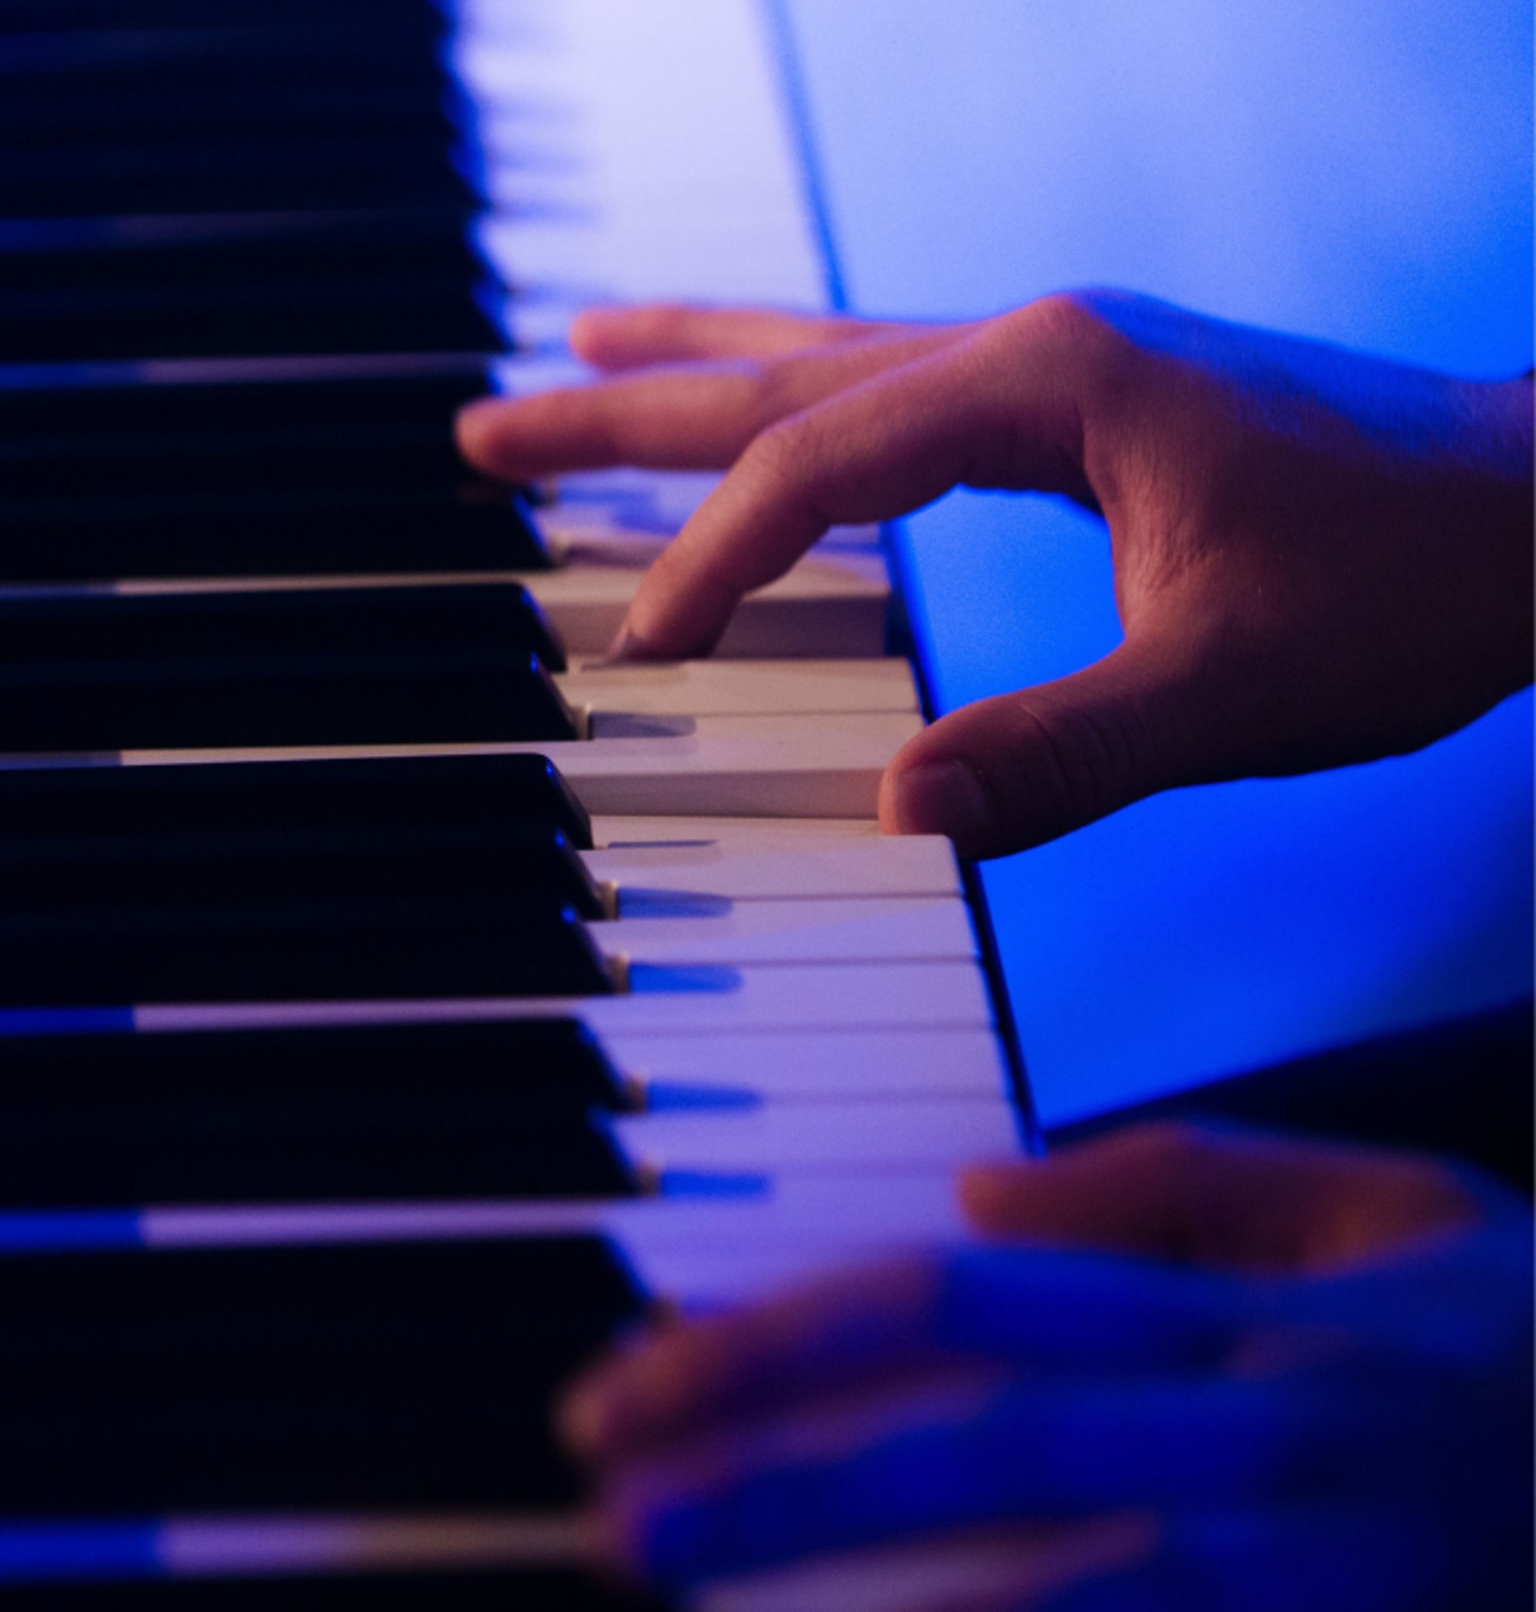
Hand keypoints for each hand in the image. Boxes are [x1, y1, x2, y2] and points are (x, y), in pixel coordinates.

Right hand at [458, 293, 1532, 856]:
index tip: (636, 653)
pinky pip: (893, 387)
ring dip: (697, 364)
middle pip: (782, 369)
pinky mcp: (1083, 402)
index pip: (822, 462)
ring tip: (581, 350)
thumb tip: (889, 814)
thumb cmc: (1410, 582)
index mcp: (1051, 384)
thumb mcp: (1233, 689)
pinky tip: (773, 404)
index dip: (714, 559)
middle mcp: (1034, 345)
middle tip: (484, 426)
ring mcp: (1057, 361)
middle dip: (625, 403)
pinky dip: (798, 396)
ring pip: (830, 356)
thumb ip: (1059, 753)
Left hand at [559, 1122, 1533, 1608]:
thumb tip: (977, 1189)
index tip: (640, 1385)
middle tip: (611, 1516)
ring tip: (696, 1611)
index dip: (791, 1337)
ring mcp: (1302, 1571)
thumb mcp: (1366, 1206)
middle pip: (983, 1443)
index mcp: (1237, 1310)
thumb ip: (1170, 1182)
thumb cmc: (1506, 1339)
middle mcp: (1255, 1437)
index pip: (968, 1298)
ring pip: (1061, 1596)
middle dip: (780, 1484)